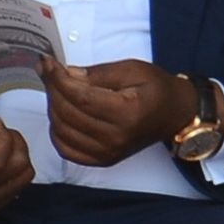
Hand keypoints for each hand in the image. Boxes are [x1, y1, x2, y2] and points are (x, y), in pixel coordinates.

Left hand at [44, 58, 202, 168]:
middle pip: (67, 113)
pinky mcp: (103, 160)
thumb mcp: (133, 69)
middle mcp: (116, 138)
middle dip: (53, 89)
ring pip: (62, 131)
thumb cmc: (157, 88)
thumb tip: (66, 74)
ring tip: (57, 90)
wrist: (175, 114)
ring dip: (53, 108)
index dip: (58, 79)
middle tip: (49, 72)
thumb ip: (99, 73)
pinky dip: (57, 132)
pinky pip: (66, 150)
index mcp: (127, 113)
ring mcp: (108, 153)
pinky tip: (61, 115)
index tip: (48, 63)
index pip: (80, 97)